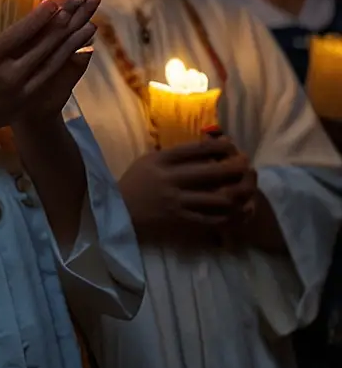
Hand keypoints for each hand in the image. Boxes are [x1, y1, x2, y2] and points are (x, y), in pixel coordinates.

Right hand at [0, 0, 99, 158]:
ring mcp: (18, 93)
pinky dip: (66, 64)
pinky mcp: (23, 104)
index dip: (42, 14)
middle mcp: (7, 77)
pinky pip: (50, 80)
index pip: (21, 32)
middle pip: (43, 46)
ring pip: (52, 63)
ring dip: (72, 43)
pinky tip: (78, 51)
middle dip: (63, 22)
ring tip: (89, 24)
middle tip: (78, 5)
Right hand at [118, 137, 248, 241]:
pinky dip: (232, 215)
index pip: (198, 149)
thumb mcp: (150, 161)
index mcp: (161, 161)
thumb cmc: (136, 183)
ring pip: (220, 198)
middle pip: (214, 172)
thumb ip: (176, 154)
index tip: (232, 146)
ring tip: (249, 187)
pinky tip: (240, 209)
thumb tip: (212, 145)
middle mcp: (170, 180)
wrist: (118, 212)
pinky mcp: (182, 222)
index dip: (221, 146)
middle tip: (247, 165)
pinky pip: (215, 220)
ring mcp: (177, 203)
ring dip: (240, 192)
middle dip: (237, 167)